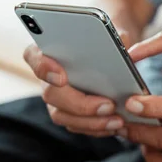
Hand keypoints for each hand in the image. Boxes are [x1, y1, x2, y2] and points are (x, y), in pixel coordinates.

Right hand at [22, 27, 136, 136]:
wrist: (110, 49)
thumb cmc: (107, 38)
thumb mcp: (113, 33)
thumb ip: (115, 39)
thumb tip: (127, 51)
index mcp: (49, 49)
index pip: (34, 56)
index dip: (43, 67)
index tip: (61, 77)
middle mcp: (47, 76)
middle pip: (50, 94)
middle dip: (80, 104)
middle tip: (108, 105)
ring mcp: (56, 97)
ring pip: (63, 116)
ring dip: (91, 122)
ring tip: (116, 120)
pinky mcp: (68, 113)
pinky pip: (77, 126)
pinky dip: (96, 128)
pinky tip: (116, 125)